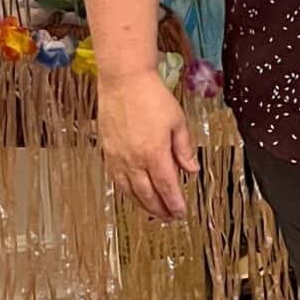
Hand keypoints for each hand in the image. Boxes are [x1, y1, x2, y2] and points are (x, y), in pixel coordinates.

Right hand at [97, 70, 200, 220]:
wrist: (124, 81)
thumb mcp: (178, 121)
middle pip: (147, 195)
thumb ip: (185, 149)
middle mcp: (134, 160)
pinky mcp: (107, 152)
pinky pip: (117, 180)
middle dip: (160, 210)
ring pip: (130, 191)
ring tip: (155, 213)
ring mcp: (118, 157)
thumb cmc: (152, 97)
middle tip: (171, 218)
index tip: (181, 213)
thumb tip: (192, 170)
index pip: (166, 187)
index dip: (174, 204)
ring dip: (143, 206)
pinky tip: (134, 195)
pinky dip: (127, 192)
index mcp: (154, 153)